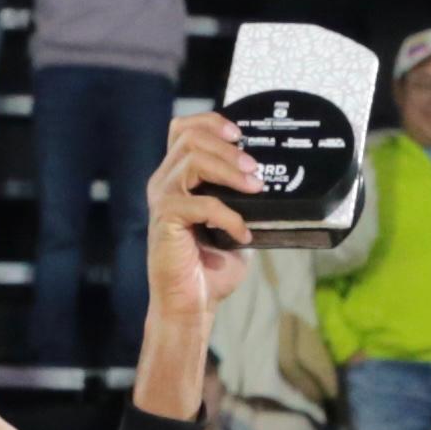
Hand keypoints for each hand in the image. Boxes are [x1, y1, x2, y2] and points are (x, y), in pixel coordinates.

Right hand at [144, 108, 257, 329]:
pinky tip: (243, 234)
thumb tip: (268, 184)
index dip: (211, 122)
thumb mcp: (232, 225)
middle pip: (191, 137)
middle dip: (228, 149)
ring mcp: (162, 198)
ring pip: (193, 159)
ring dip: (229, 171)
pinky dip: (228, 216)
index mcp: (175, 177)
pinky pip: (201, 203)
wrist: (191, 306)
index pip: (183, 129)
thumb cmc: (209, 270)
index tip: (240, 135)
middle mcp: (164, 182)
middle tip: (255, 170)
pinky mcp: (165, 219)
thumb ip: (241, 201)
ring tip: (254, 189)